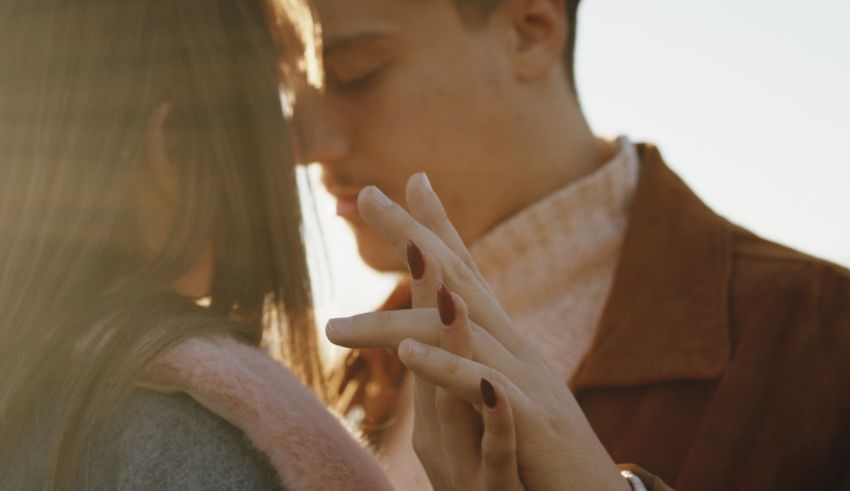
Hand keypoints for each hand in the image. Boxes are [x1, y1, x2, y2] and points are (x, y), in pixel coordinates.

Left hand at [327, 173, 628, 490]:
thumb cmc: (542, 446)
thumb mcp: (504, 391)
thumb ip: (478, 353)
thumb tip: (451, 321)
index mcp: (504, 339)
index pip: (466, 271)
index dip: (438, 225)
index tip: (407, 182)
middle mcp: (515, 346)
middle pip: (460, 280)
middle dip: (413, 236)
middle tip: (368, 196)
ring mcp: (526, 379)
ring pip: (462, 332)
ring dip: (406, 312)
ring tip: (344, 318)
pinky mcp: (533, 421)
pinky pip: (484, 388)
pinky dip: (447, 368)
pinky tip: (409, 354)